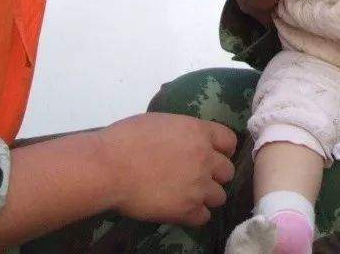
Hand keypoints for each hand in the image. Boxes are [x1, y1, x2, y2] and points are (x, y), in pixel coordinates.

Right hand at [98, 113, 236, 225]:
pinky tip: (180, 209)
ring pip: (220, 196)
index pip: (229, 141)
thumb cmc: (126, 139)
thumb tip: (181, 141)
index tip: (211, 155)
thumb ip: (181, 132)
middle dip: (214, 175)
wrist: (109, 167)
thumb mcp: (161, 123)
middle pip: (227, 171)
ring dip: (206, 196)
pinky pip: (204, 217)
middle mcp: (205, 158)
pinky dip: (194, 215)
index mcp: (198, 132)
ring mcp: (198, 185)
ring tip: (188, 195)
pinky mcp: (187, 209)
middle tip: (196, 177)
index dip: (221, 149)